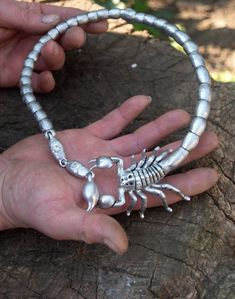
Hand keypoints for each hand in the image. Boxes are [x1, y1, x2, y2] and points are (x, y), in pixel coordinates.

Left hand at [0, 0, 106, 90]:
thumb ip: (23, 14)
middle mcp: (32, 38)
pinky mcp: (21, 79)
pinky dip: (45, 83)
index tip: (102, 23)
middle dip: (72, 39)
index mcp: (27, 17)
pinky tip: (43, 78)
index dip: (82, 20)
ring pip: (54, 61)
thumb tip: (54, 20)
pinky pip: (40, 83)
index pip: (60, 17)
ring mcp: (28, 59)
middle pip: (62, 40)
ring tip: (46, 53)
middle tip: (74, 38)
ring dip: (56, 58)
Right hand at [0, 96, 217, 253]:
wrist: (9, 180)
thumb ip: (91, 230)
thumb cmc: (31, 203)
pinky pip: (112, 122)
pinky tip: (144, 101)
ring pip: (138, 139)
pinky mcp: (87, 137)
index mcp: (111, 196)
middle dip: (182, 151)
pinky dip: (127, 112)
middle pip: (154, 162)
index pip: (156, 191)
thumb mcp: (59, 219)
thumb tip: (122, 245)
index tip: (210, 176)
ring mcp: (101, 154)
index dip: (183, 185)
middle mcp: (112, 174)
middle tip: (209, 138)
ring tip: (183, 115)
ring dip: (160, 128)